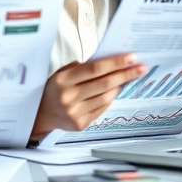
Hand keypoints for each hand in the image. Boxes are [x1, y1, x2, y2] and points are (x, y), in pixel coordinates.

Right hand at [30, 53, 147, 140]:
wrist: (40, 114)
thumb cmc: (54, 89)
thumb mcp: (61, 73)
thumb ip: (82, 68)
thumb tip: (110, 63)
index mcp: (63, 80)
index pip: (95, 68)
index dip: (116, 63)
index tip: (132, 58)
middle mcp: (69, 97)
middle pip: (104, 83)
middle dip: (126, 74)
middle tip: (141, 67)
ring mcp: (75, 112)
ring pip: (106, 97)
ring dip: (121, 85)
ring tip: (131, 77)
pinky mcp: (80, 123)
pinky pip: (102, 108)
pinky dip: (111, 97)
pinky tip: (117, 90)